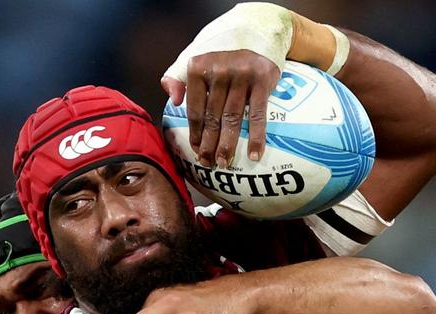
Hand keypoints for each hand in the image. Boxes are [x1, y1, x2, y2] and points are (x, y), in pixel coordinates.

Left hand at [162, 50, 279, 167]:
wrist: (257, 27)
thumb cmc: (220, 49)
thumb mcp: (193, 56)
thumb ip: (176, 76)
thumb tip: (173, 100)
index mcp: (198, 68)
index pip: (194, 108)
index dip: (195, 132)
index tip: (196, 150)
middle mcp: (218, 71)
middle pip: (212, 117)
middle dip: (209, 144)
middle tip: (208, 163)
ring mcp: (241, 75)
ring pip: (232, 118)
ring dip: (228, 144)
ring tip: (224, 162)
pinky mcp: (262, 79)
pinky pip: (258, 114)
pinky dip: (257, 137)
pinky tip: (254, 154)